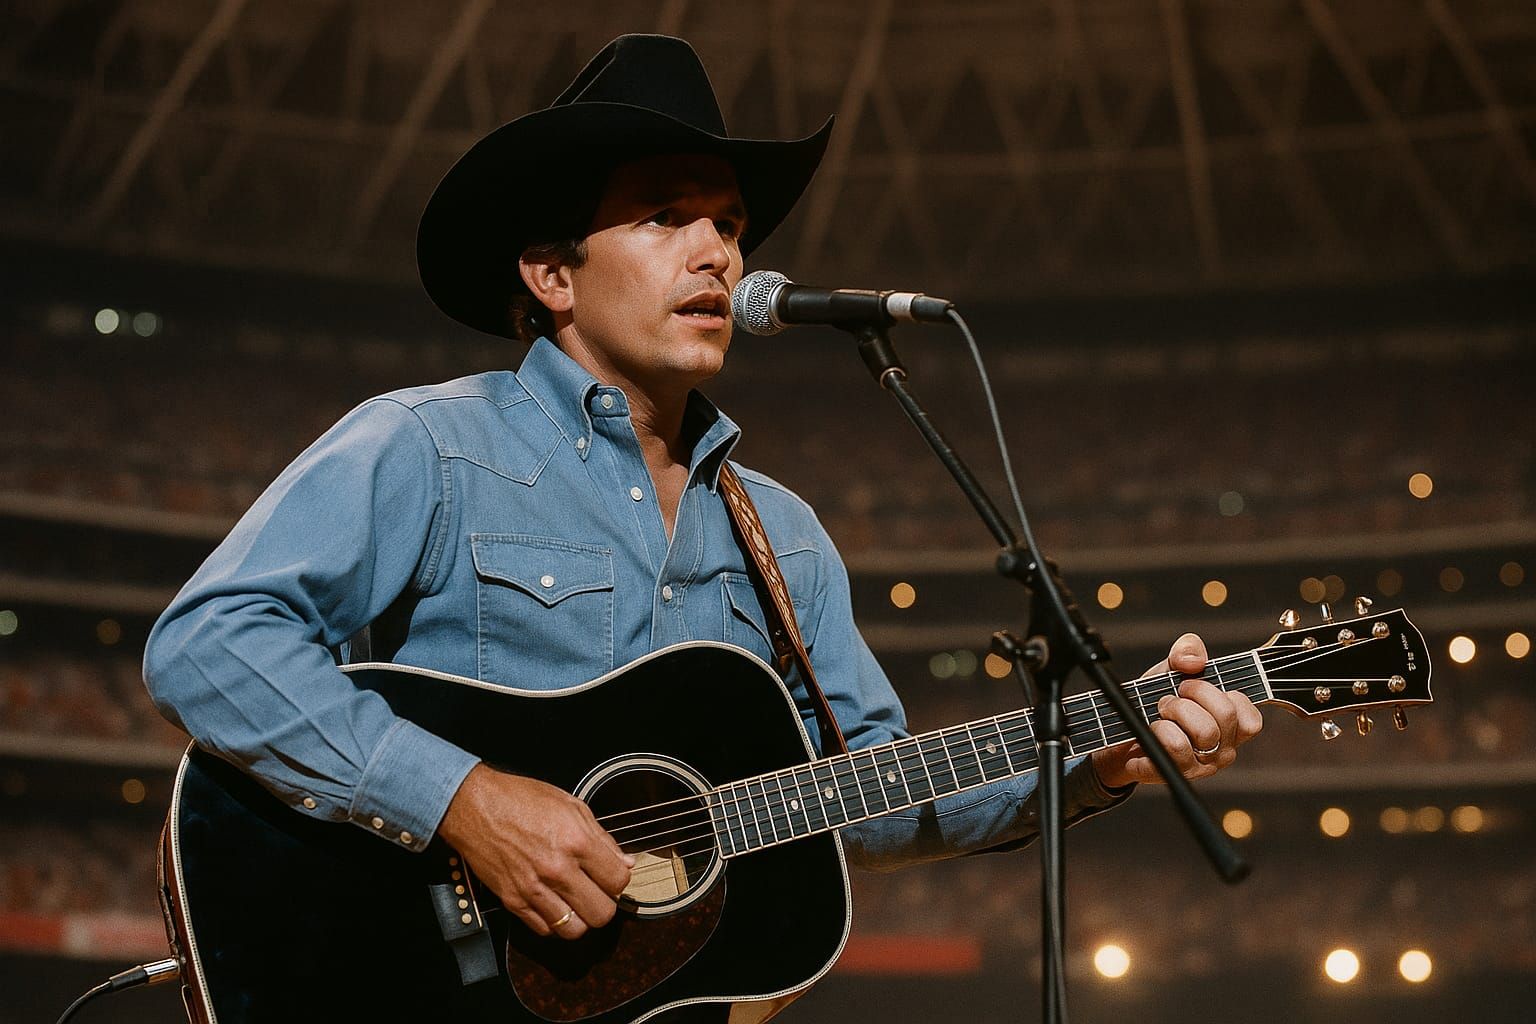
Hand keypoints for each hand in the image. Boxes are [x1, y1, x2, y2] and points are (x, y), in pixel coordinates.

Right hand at [437, 764, 633, 939]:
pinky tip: (553, 904)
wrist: (474, 806)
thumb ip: (602, 837)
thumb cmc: (519, 799)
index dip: (619, 880)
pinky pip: (544, 930)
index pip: (618, 881)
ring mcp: (534, 888)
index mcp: (576, 841)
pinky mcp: (513, 901)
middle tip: (596, 892)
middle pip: (602, 913)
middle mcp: (557, 869)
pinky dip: (553, 922)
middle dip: (604, 904)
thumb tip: (625, 862)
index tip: (611, 875)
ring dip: (580, 918)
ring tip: (575, 902)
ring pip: (575, 930)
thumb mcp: (570, 805)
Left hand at [1091, 632, 1262, 789]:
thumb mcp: (1171, 668)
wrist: (1121, 728)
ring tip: (1158, 714)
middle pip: (1225, 717)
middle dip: (1191, 696)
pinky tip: (1147, 733)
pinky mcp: (1175, 774)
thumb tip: (1194, 661)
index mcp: (1231, 727)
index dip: (1218, 694)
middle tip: (1169, 699)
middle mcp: (1222, 750)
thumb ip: (1188, 651)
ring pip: (1204, 733)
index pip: (1250, 719)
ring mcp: (1201, 766)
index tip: (1190, 686)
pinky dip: (1154, 732)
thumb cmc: (1157, 699)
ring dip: (1172, 713)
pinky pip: (1173, 750)